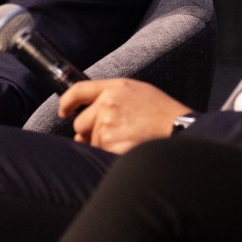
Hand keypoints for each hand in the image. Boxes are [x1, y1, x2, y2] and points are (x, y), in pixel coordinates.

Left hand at [59, 79, 189, 153]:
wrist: (177, 127)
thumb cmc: (160, 110)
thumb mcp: (137, 91)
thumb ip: (110, 96)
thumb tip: (86, 118)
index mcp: (113, 88)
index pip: (78, 91)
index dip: (66, 102)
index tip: (64, 111)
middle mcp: (107, 105)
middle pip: (79, 124)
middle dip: (89, 131)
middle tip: (112, 133)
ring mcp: (108, 126)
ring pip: (89, 141)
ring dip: (101, 144)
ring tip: (127, 138)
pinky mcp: (111, 145)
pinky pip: (100, 153)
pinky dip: (109, 153)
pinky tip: (127, 147)